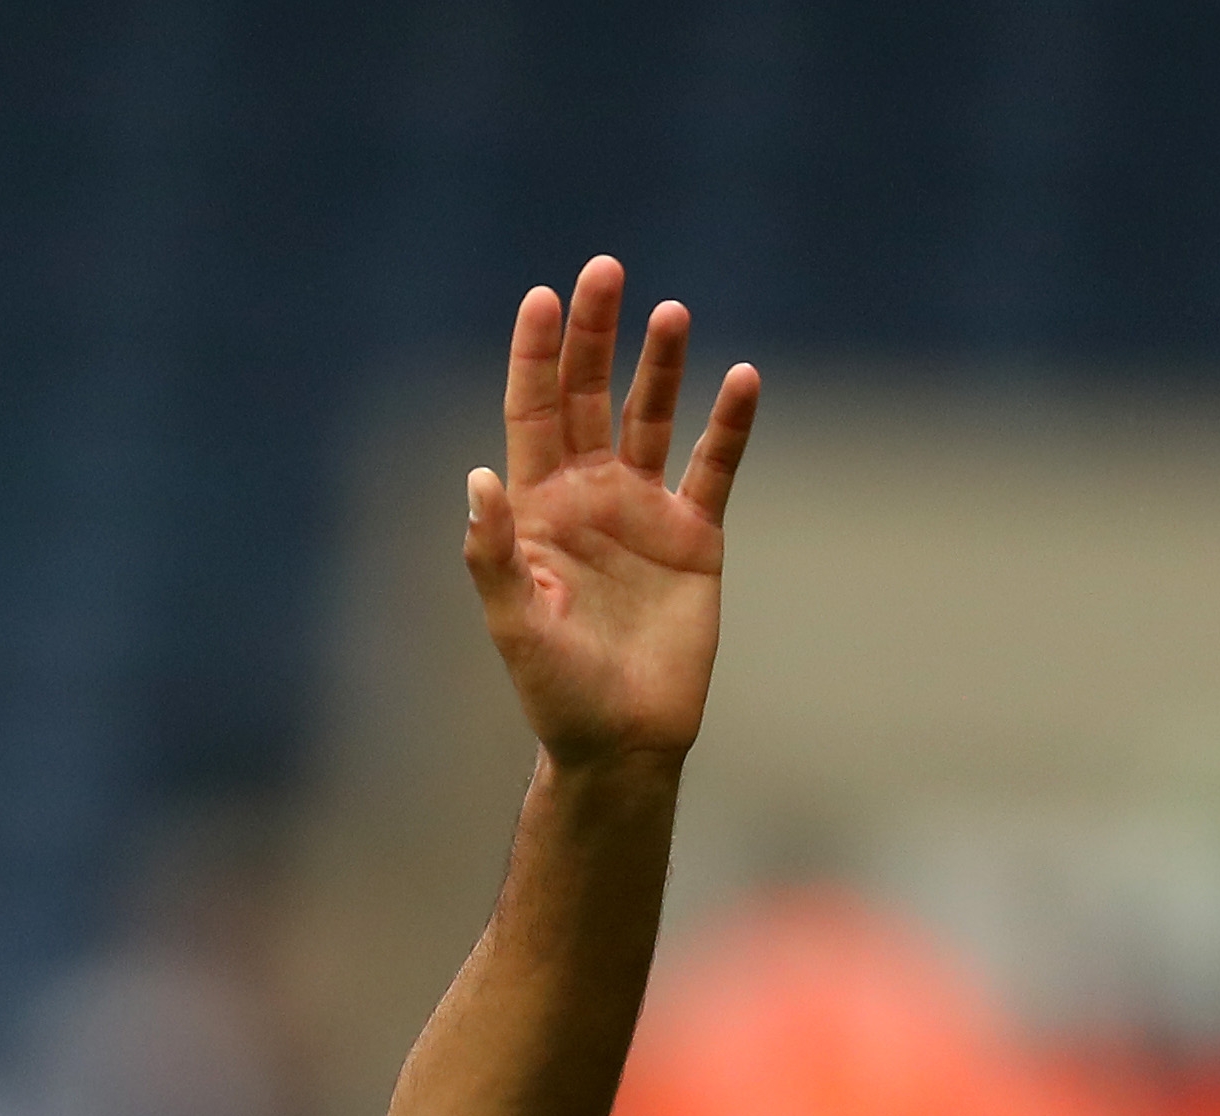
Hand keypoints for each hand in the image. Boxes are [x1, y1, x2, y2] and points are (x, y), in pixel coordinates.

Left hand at [465, 256, 758, 770]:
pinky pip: (713, 466)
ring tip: (670, 312)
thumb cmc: (555, 692)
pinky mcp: (696, 536)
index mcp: (536, 510)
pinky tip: (742, 378)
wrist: (622, 741)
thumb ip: (492, 555)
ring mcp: (643, 512)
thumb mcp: (515, 626)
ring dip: (660, 365)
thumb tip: (477, 478)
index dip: (536, 357)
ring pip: (651, 418)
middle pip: (588, 397)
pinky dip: (729, 424)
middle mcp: (588, 497)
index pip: (533, 414)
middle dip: (594, 335)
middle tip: (605, 270)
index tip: (543, 298)